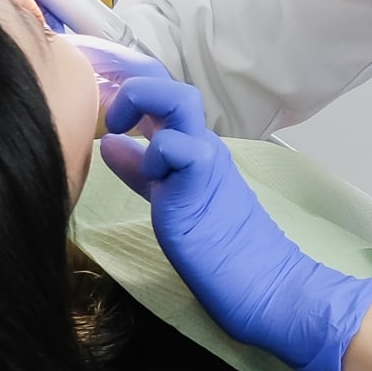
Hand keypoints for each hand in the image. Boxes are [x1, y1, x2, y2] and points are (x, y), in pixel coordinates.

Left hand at [100, 77, 371, 370]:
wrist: (268, 285)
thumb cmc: (222, 252)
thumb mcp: (172, 199)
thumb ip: (141, 171)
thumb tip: (111, 144)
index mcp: (194, 149)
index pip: (163, 97)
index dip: (131, 88)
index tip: (102, 103)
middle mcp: (201, 146)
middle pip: (170, 85)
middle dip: (131, 86)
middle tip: (110, 119)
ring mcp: (205, 161)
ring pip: (178, 100)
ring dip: (142, 103)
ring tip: (120, 133)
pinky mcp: (203, 184)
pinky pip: (178, 148)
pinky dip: (155, 152)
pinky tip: (150, 178)